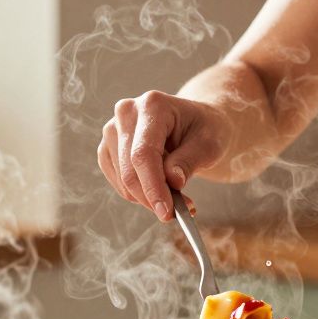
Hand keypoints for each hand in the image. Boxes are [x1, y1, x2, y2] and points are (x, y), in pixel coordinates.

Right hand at [98, 90, 228, 220]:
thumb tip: (172, 181)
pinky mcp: (108, 148)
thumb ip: (189, 161)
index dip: (153, 187)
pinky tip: (158, 188)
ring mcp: (112, 130)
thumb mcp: (209, 144)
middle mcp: (126, 113)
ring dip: (148, 198)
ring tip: (175, 195)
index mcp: (153, 105)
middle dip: (152, 198)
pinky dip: (138, 194)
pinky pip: (118, 183)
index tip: (167, 212)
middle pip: (129, 170)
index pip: (144, 154)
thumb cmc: (203, 131)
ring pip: (123, 181)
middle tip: (176, 212)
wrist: (194, 124)